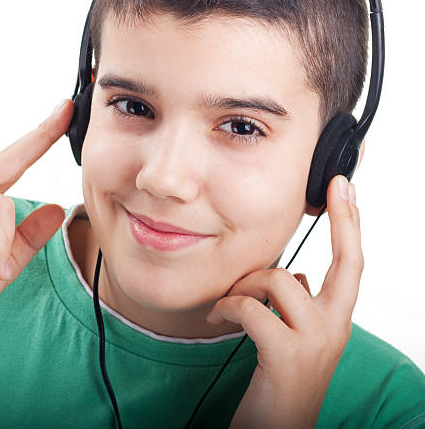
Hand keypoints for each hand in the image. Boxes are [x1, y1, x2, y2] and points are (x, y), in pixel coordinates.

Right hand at [0, 99, 73, 347]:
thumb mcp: (3, 265)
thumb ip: (28, 238)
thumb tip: (56, 207)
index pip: (14, 160)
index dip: (40, 135)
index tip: (65, 110)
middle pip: (10, 159)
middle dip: (40, 135)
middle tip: (66, 108)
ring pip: (1, 203)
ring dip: (4, 246)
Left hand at [206, 175, 362, 427]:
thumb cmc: (279, 380)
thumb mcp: (294, 337)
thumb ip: (298, 306)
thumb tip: (294, 274)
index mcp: (335, 320)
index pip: (352, 265)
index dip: (351, 224)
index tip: (346, 189)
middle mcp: (335, 328)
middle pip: (347, 263)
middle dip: (343, 221)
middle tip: (336, 190)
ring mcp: (315, 342)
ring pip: (279, 279)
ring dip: (245, 284)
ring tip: (228, 302)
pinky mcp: (287, 355)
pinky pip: (250, 308)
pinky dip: (226, 306)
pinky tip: (216, 317)